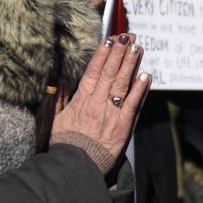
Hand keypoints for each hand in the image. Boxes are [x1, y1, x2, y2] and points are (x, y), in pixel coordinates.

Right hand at [50, 33, 151, 173]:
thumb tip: (58, 80)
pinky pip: (133, 104)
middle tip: (127, 35)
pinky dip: (140, 89)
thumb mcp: (55, 119)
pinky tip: (146, 75)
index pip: (93, 71)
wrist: (76, 167)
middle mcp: (97, 103)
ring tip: (137, 47)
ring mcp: (111, 113)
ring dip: (131, 64)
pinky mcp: (123, 126)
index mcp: (81, 100)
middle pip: (110, 72)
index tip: (109, 39)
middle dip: (119, 52)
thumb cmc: (65, 144)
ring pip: (123, 83)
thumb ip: (59, 98)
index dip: (102, 54)